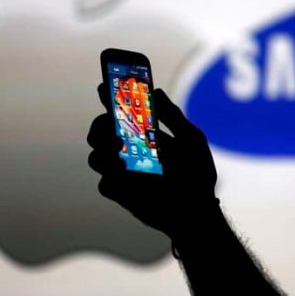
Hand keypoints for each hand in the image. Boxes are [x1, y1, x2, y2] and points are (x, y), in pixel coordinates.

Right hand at [87, 84, 217, 237]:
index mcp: (146, 135)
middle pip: (101, 133)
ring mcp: (124, 173)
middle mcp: (130, 151)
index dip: (110, 98)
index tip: (104, 86)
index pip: (121, 113)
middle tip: (111, 123)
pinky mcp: (123, 194)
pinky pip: (104, 184)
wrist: (198, 209)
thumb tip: (156, 92)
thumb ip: (172, 116)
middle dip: (100, 125)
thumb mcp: (190, 139)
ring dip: (102, 150)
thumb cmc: (198, 173)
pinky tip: (123, 172)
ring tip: (119, 147)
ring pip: (96, 157)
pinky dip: (110, 177)